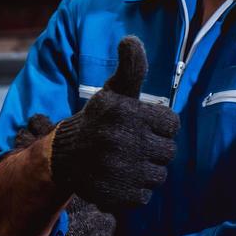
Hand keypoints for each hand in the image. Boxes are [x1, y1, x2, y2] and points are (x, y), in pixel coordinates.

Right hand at [50, 35, 178, 209]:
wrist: (63, 155)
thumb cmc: (99, 119)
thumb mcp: (115, 90)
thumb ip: (131, 67)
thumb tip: (130, 39)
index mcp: (128, 113)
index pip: (172, 125)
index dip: (160, 125)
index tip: (141, 124)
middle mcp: (124, 141)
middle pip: (168, 152)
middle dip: (154, 148)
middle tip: (132, 144)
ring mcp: (120, 170)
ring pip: (158, 175)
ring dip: (146, 170)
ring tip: (126, 160)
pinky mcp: (115, 194)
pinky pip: (144, 196)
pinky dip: (134, 189)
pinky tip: (120, 178)